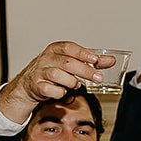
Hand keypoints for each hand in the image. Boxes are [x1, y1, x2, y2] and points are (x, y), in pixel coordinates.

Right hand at [0, 41, 115, 121]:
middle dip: (85, 71)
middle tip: (98, 78)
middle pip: (67, 63)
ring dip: (71, 81)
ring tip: (76, 85)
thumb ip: (90, 62)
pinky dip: (59, 92)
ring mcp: (40, 72)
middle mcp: (46, 58)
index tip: (95, 60)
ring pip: (57, 75)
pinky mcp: (37, 86)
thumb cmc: (53, 70)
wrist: (29, 84)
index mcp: (55, 49)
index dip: (83, 53)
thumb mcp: (70, 62)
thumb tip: (110, 60)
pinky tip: (63, 91)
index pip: (70, 48)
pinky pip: (50, 90)